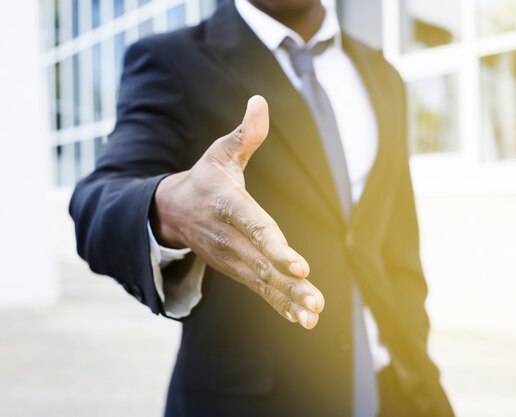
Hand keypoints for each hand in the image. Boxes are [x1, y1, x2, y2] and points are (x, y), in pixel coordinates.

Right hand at [150, 96, 323, 328]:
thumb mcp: (220, 153)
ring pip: (264, 282)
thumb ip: (244, 134)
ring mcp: (233, 259)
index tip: (299, 265)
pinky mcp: (238, 270)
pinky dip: (281, 305)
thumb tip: (259, 101)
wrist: (173, 212)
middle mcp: (230, 239)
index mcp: (229, 207)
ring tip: (314, 314)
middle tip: (316, 300)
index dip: (276, 247)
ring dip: (290, 300)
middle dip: (290, 283)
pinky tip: (304, 319)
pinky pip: (261, 290)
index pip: (255, 228)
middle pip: (263, 263)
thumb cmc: (205, 179)